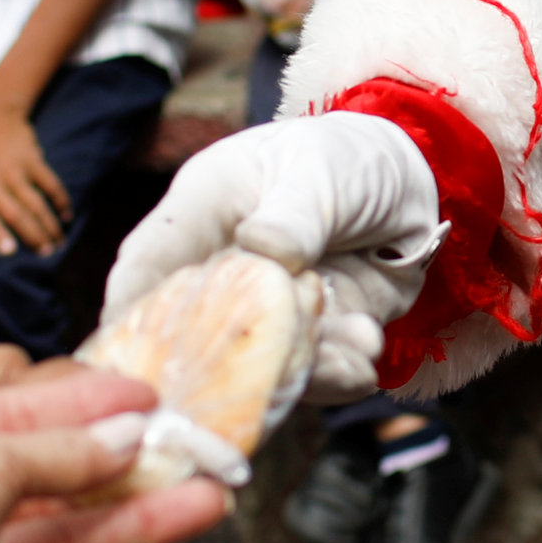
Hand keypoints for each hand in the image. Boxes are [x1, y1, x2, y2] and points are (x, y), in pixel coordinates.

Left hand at [0, 99, 69, 256]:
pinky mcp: (31, 157)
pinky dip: (60, 199)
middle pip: (13, 213)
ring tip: (58, 243)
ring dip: (49, 224)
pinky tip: (67, 215)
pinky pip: (49, 182)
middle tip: (46, 255)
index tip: (9, 252)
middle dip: (32, 236)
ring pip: (34, 202)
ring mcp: (12, 167)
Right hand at [103, 114, 443, 400]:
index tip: (132, 359)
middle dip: (219, 369)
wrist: (410, 188)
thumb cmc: (344, 160)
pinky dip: (342, 374)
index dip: (131, 312)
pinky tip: (368, 345)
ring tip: (352, 353)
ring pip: (258, 369)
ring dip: (303, 372)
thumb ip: (295, 211)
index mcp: (200, 215)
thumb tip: (265, 247)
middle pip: (192, 338)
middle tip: (256, 383)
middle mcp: (222, 275)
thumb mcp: (319, 168)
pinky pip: (315, 379)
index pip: (147, 266)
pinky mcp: (311, 345)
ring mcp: (265, 317)